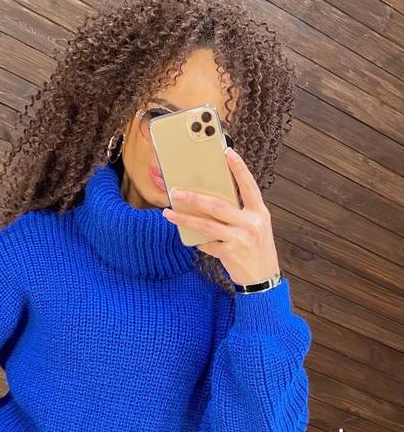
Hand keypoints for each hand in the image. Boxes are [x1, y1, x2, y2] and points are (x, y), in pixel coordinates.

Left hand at [162, 147, 280, 284]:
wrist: (263, 279)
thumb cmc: (256, 249)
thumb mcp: (255, 227)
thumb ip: (238, 214)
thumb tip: (209, 202)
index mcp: (260, 212)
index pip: (249, 185)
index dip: (239, 168)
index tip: (227, 151)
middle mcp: (252, 223)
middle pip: (218, 205)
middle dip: (194, 197)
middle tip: (175, 191)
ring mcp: (241, 238)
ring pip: (207, 224)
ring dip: (185, 218)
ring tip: (169, 213)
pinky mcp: (231, 253)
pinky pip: (207, 243)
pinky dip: (198, 241)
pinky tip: (191, 239)